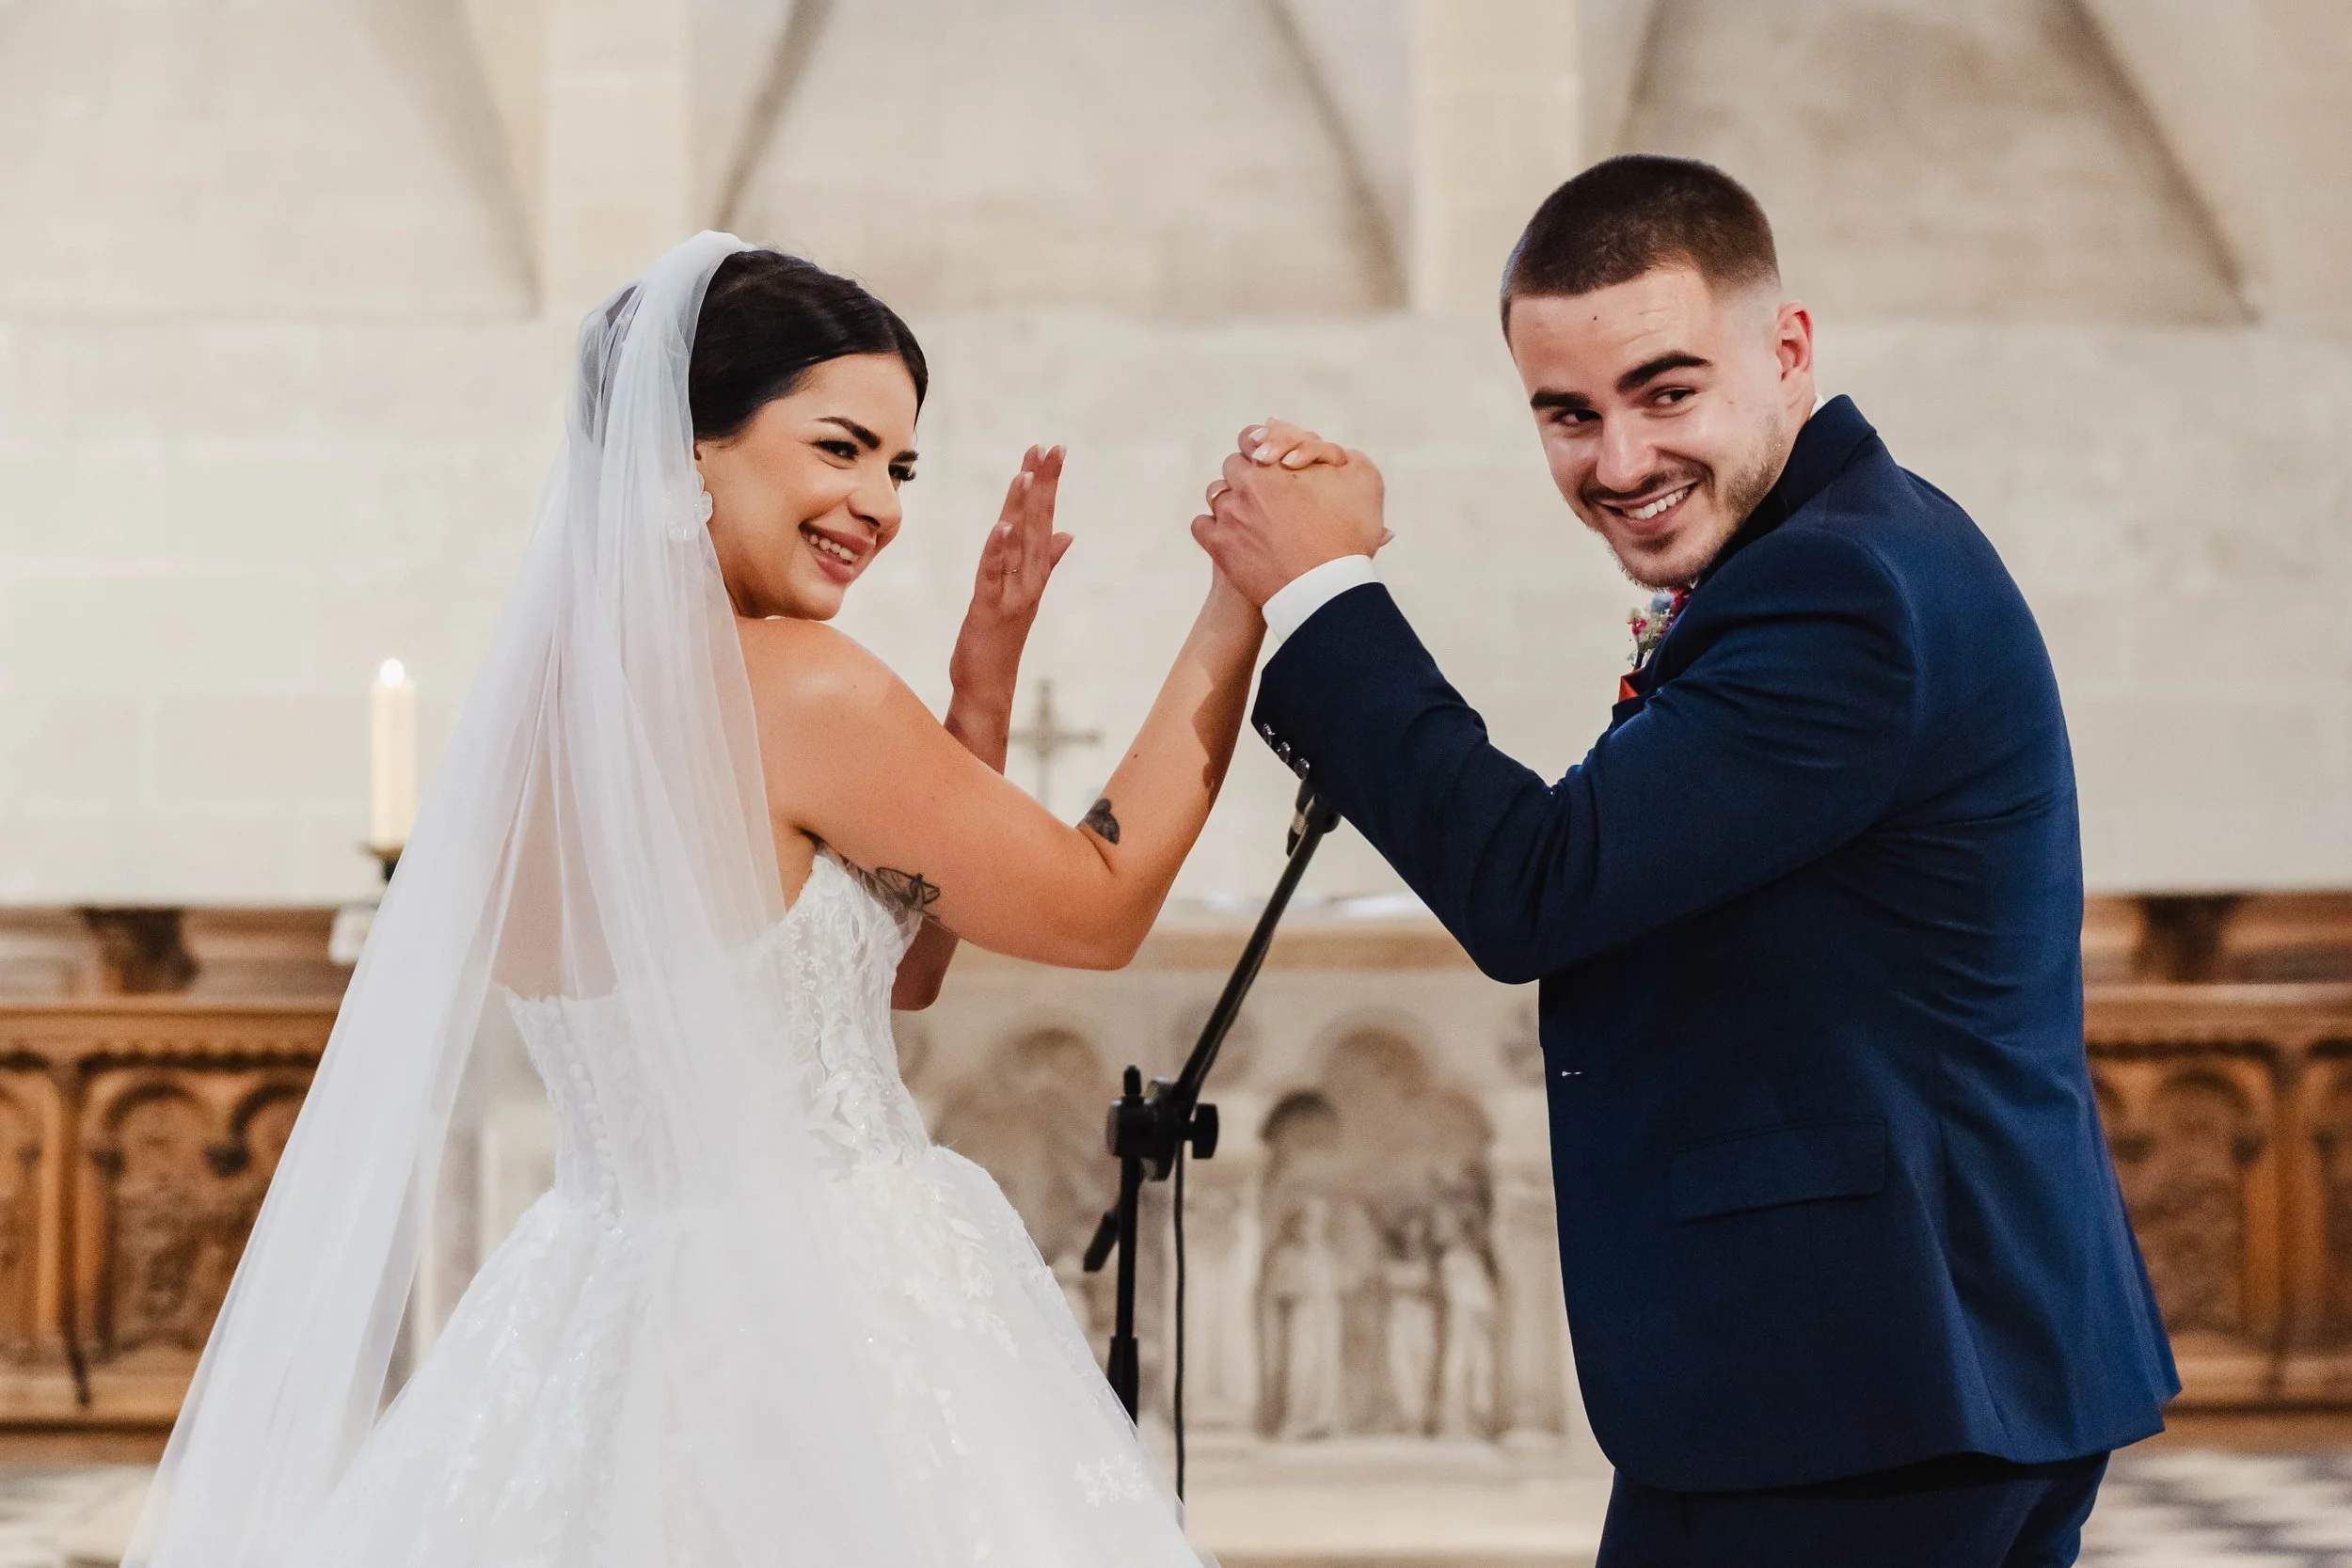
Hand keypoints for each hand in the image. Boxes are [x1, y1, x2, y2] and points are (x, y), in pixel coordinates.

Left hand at [949, 445, 1071, 712]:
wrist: (988, 685)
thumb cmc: (1000, 640)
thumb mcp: (1022, 594)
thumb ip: (1046, 561)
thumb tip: (1066, 534)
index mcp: (1034, 572)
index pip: (1043, 519)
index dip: (1047, 484)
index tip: (1051, 450)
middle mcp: (1028, 579)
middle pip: (1038, 524)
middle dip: (1043, 484)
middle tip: (1051, 448)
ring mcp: (1012, 594)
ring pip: (1020, 545)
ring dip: (1023, 510)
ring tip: (1026, 475)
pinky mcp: (991, 609)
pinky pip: (995, 575)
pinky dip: (999, 551)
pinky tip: (1003, 527)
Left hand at [1191, 426, 1385, 608]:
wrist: (1325, 588)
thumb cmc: (1349, 537)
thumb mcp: (1365, 485)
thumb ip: (1351, 461)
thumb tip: (1338, 457)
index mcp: (1277, 463)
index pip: (1251, 437)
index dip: (1260, 447)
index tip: (1267, 460)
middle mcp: (1248, 484)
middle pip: (1233, 466)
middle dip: (1246, 476)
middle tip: (1263, 494)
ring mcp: (1229, 514)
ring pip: (1216, 494)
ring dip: (1229, 501)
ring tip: (1249, 518)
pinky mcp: (1219, 545)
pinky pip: (1202, 525)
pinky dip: (1213, 528)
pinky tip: (1230, 536)